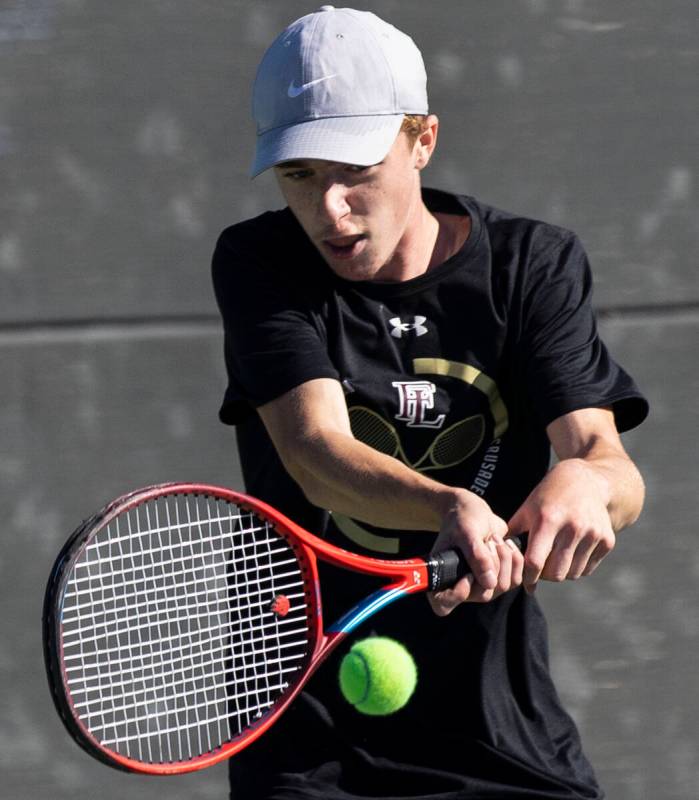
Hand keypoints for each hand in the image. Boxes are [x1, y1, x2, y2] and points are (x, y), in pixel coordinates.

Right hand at [428, 490, 523, 614]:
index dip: (458, 595)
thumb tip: (490, 583)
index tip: (468, 574)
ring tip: (494, 540)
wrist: (474, 512)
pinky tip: (506, 544)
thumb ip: (476, 556)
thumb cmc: (461, 520)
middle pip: (484, 594)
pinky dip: (515, 559)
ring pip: (502, 586)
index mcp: (442, 578)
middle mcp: (461, 587)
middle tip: (486, 543)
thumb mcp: (467, 532)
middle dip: (491, 565)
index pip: (443, 605)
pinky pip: (515, 579)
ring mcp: (482, 585)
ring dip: (503, 559)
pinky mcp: (499, 579)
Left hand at [508, 459, 614, 593]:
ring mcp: (592, 534)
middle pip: (556, 573)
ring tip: (553, 561)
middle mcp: (572, 527)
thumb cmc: (550, 494)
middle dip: (545, 577)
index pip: (535, 562)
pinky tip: (570, 555)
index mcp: (548, 519)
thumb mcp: (528, 506)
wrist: (587, 480)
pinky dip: (577, 567)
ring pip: (573, 574)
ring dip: (561, 573)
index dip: (528, 578)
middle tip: (540, 571)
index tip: (525, 585)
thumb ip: (513, 530)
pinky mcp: (607, 539)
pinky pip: (588, 568)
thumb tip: (494, 553)